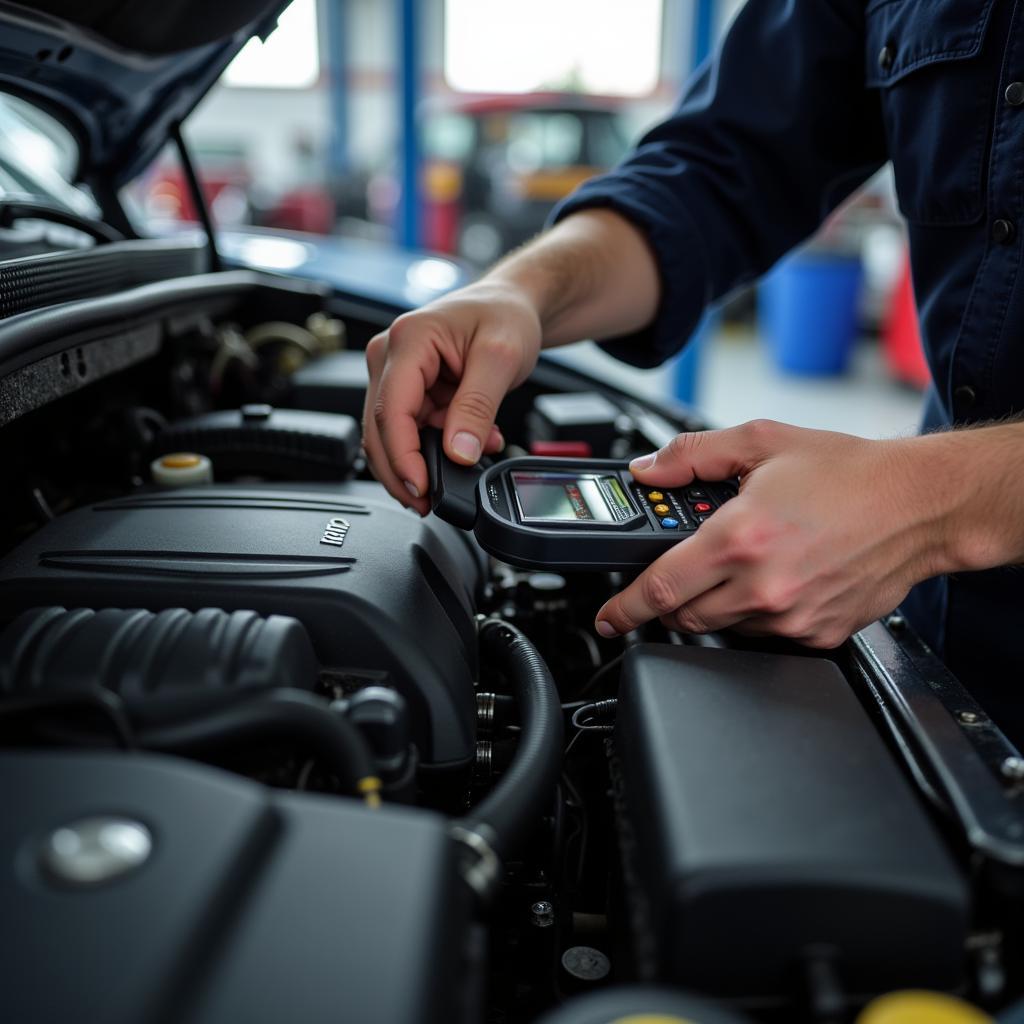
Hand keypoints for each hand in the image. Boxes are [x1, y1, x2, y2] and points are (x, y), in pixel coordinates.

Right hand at [363, 282, 541, 513]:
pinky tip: (466, 444)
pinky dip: (436, 446)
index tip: (422, 488)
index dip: (403, 458)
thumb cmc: (503, 316)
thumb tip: (459, 453)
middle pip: (379, 431)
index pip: (390, 412)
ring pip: (392, 436)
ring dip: (426, 459)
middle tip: (430, 503)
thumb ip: (478, 408)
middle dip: (403, 472)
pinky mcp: (407, 390)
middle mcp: (390, 356)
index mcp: (408, 340)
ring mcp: (394, 374)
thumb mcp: (501, 358)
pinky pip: (411, 430)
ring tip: (468, 460)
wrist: (511, 304)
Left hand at [596, 420, 948, 647]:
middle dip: (670, 598)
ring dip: (715, 603)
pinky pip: (765, 635)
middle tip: (683, 571)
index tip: (608, 618)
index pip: (659, 588)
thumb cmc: (850, 473)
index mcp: (740, 537)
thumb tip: (649, 470)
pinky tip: (778, 577)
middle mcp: (763, 584)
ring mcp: (791, 616)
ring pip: (722, 626)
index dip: (624, 608)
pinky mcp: (817, 634)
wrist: (920, 503)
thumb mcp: (762, 442)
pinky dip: (756, 612)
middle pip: (683, 615)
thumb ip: (693, 454)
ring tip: (745, 563)